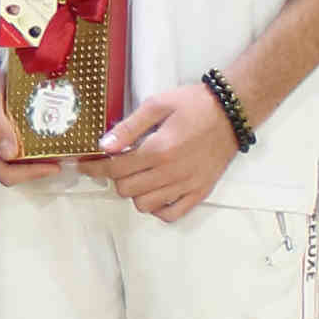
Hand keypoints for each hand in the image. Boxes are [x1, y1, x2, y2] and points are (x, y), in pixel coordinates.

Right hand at [0, 40, 63, 184]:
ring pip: (13, 158)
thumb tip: (10, 154)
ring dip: (33, 156)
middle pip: (11, 170)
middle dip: (36, 168)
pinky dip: (28, 142)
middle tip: (61, 157)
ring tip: (55, 146)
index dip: (31, 174)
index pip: (6, 173)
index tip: (55, 165)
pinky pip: (14, 142)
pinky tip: (42, 132)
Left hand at [93, 81, 237, 219]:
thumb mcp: (158, 104)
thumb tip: (105, 146)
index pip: (115, 169)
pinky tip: (157, 191)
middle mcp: (171, 172)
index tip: (85, 165)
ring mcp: (186, 185)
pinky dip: (159, 208)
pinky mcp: (200, 192)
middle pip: (126, 190)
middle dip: (116, 177)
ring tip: (140, 176)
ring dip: (135, 193)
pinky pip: (171, 214)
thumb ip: (129, 127)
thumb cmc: (196, 104)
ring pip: (144, 205)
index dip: (94, 168)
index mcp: (159, 150)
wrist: (233, 111)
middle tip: (119, 164)